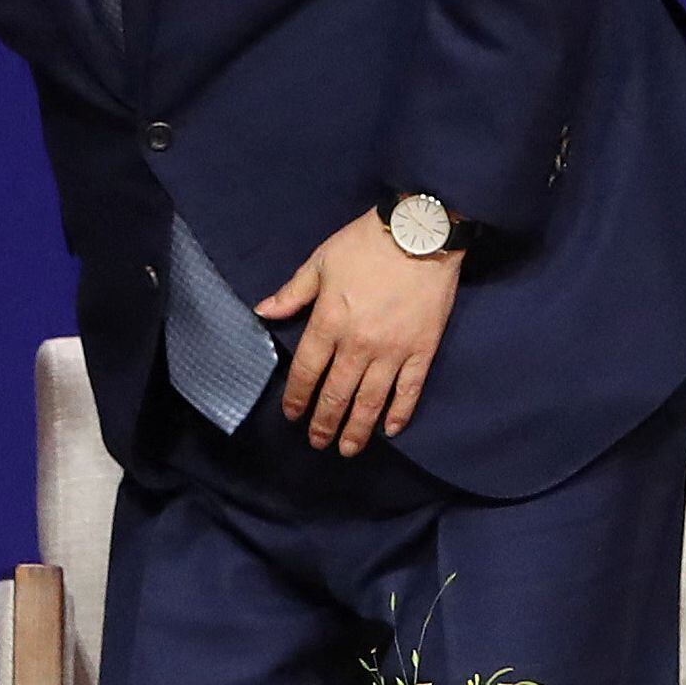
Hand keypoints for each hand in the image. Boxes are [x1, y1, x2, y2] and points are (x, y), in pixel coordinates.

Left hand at [256, 211, 462, 456]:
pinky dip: (400, 412)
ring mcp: (393, 351)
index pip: (307, 371)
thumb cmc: (364, 244)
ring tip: (348, 449)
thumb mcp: (319, 262)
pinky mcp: (423, 350)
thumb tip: (262, 312)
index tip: (291, 415)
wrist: (420, 235)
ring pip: (371, 400)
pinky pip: (410, 389)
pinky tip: (391, 430)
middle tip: (317, 443)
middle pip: (337, 393)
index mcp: (329, 323)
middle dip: (324, 422)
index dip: (297, 397)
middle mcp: (358, 345)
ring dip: (357, 428)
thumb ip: (292, 294)